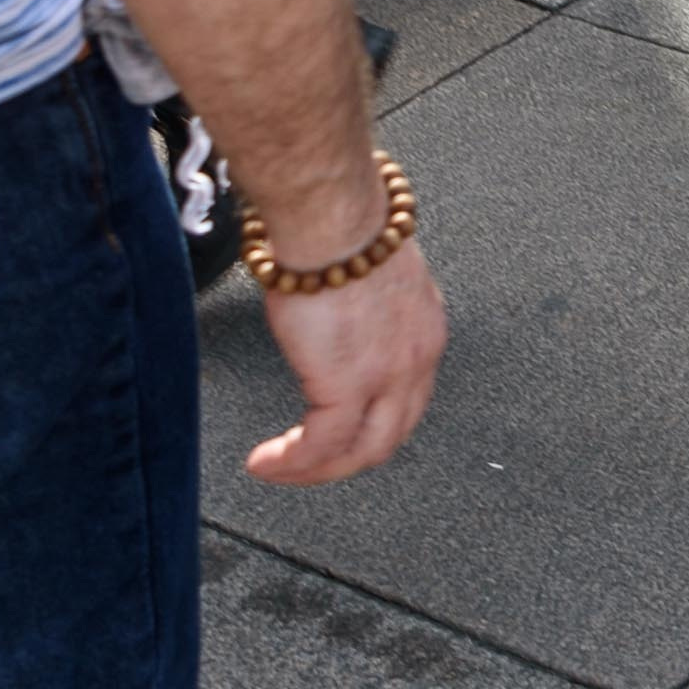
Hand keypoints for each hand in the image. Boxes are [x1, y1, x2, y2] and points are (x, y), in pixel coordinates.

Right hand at [247, 236, 444, 485]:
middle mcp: (416, 358)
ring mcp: (387, 377)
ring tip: (280, 470)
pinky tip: (265, 462)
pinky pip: (321, 447)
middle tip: (306, 466)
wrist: (332, 219)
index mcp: (423, 330)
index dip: (371, 424)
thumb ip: (359, 310)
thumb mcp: (365, 279)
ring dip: (317, 469)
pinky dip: (291, 463)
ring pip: (362, 451)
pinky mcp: (348, 386)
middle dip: (346, 458)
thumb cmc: (341, 227)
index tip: (339, 433)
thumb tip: (331, 320)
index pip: (406, 400)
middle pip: (389, 435)